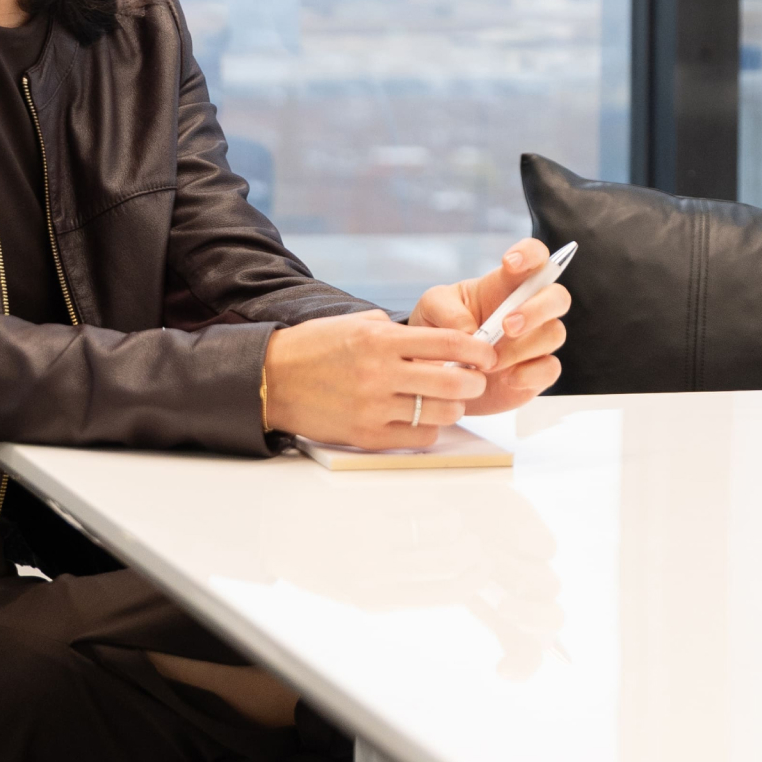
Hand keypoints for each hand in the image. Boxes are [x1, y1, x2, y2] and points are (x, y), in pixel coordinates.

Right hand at [263, 309, 497, 449]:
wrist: (274, 379)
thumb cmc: (314, 347)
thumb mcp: (355, 323)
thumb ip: (394, 331)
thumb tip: (434, 341)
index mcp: (380, 338)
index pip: (448, 343)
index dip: (477, 350)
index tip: (487, 354)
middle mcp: (381, 372)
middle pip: (453, 381)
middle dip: (473, 381)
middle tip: (474, 380)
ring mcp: (374, 406)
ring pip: (440, 412)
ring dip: (453, 407)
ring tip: (449, 400)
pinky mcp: (367, 435)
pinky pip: (418, 437)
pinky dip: (429, 429)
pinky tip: (424, 419)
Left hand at [406, 238, 567, 415]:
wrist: (437, 373)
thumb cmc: (438, 328)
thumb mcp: (432, 308)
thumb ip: (448, 312)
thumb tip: (472, 333)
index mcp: (505, 284)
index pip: (534, 257)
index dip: (531, 254)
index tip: (510, 263)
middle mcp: (528, 309)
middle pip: (558, 297)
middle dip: (537, 309)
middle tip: (507, 325)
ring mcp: (535, 341)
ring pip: (554, 333)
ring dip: (523, 347)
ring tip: (490, 361)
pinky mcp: (536, 372)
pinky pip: (551, 368)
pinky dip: (530, 374)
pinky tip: (507, 378)